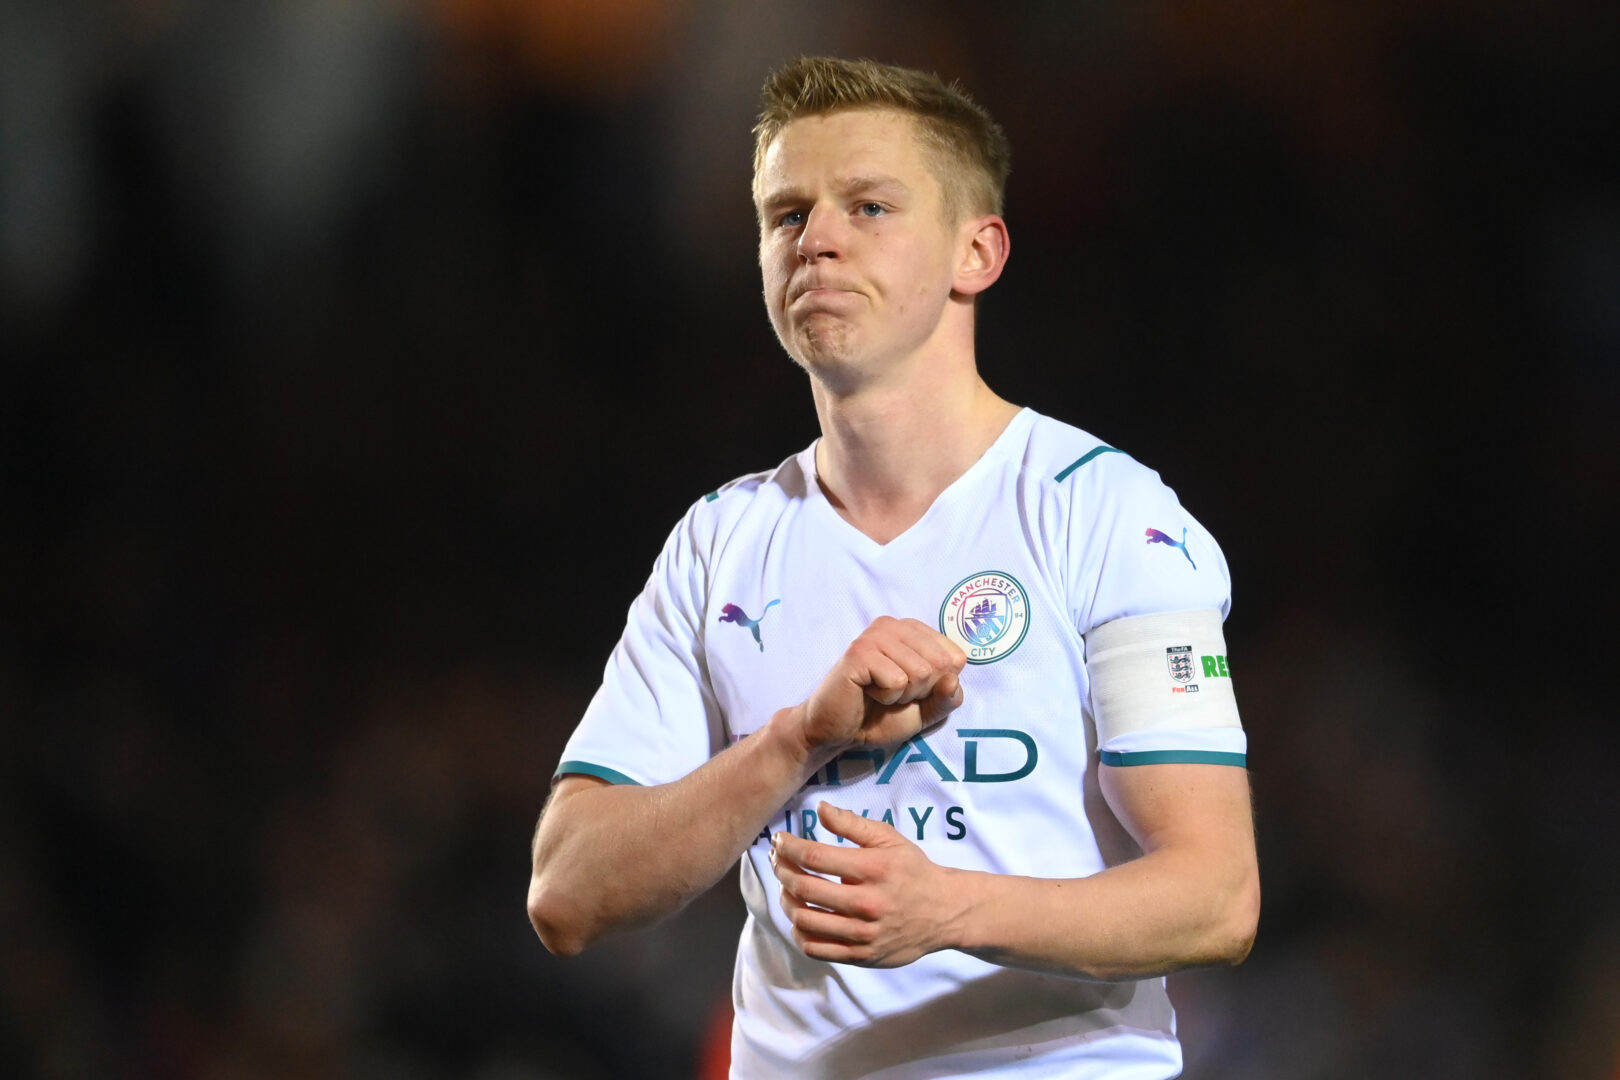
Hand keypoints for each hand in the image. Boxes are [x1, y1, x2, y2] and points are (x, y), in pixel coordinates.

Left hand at [770, 801, 963, 967]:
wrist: (944, 912)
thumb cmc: (913, 870)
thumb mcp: (889, 839)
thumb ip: (852, 824)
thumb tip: (819, 809)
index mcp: (873, 869)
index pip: (815, 857)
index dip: (789, 847)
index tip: (779, 840)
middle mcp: (867, 903)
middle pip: (805, 888)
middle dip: (781, 870)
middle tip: (777, 860)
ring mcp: (863, 934)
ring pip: (805, 920)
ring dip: (786, 900)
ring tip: (787, 887)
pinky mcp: (861, 956)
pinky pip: (816, 949)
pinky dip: (799, 932)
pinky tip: (800, 917)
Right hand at [793, 616, 965, 759]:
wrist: (839, 733)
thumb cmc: (880, 716)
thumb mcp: (927, 710)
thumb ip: (948, 697)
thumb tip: (953, 678)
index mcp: (913, 631)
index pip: (955, 656)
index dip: (938, 685)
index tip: (910, 690)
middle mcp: (894, 625)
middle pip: (940, 664)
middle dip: (921, 690)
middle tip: (893, 693)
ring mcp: (875, 635)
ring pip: (921, 672)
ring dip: (903, 695)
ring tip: (879, 693)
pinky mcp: (859, 652)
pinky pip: (897, 681)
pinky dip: (886, 697)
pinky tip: (867, 692)